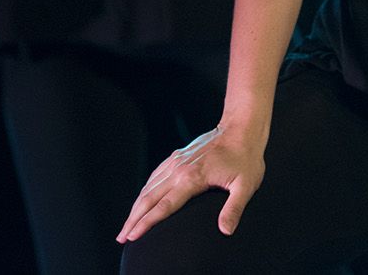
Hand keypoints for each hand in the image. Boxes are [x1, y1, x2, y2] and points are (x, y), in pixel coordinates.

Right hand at [118, 126, 265, 241]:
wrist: (241, 129)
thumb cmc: (245, 158)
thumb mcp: (246, 185)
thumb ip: (234, 208)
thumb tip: (226, 230)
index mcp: (192, 178)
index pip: (164, 206)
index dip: (146, 223)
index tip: (132, 236)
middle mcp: (179, 169)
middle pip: (149, 198)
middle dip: (133, 219)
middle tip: (122, 237)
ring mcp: (176, 162)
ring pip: (149, 187)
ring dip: (136, 207)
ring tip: (127, 224)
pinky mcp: (177, 157)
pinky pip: (155, 176)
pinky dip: (144, 191)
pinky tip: (141, 199)